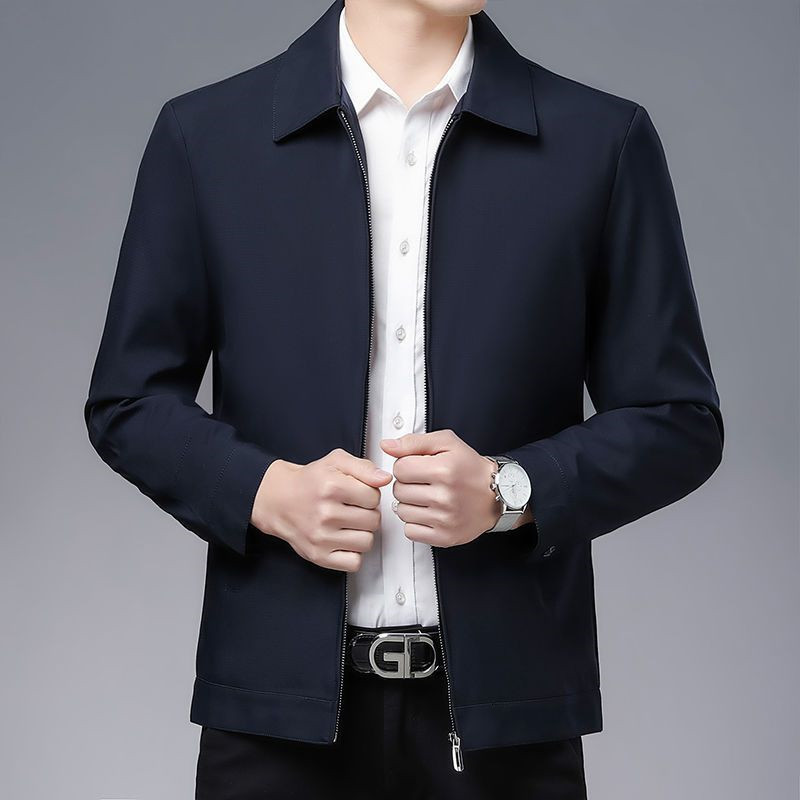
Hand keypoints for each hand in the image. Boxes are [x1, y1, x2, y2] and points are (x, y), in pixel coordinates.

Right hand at [250, 449, 392, 571]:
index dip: (369, 494)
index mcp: (332, 487)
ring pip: (367, 542)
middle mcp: (326, 513)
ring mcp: (321, 537)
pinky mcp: (319, 556)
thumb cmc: (309, 481)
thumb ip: (364, 467)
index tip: (358, 494)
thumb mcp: (336, 461)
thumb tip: (384, 479)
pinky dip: (353, 553)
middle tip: (353, 508)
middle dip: (367, 513)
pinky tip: (344, 539)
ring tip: (348, 524)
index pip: (374, 497)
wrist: (278, 499)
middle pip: (373, 521)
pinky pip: (354, 562)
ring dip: (362, 533)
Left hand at [380, 429, 506, 547]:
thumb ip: (413, 442)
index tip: (419, 467)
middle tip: (424, 482)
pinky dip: (415, 523)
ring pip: (401, 511)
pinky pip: (410, 531)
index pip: (399, 468)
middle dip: (407, 484)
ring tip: (428, 497)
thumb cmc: (470, 468)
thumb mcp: (446, 443)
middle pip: (398, 490)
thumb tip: (387, 446)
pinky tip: (429, 513)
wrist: (496, 494)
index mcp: (444, 470)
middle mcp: (445, 496)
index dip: (406, 465)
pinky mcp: (444, 537)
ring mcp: (445, 519)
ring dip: (410, 504)